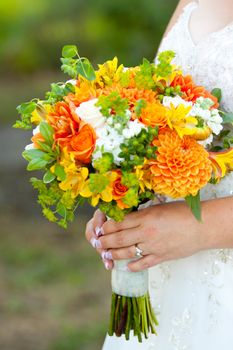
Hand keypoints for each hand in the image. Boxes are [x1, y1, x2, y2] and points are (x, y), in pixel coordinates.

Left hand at [90, 202, 206, 271]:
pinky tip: (127, 267)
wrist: (202, 227)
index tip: (100, 228)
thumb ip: (142, 214)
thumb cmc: (181, 213)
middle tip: (97, 243)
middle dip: (105, 241)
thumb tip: (126, 218)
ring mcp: (153, 246)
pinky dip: (134, 266)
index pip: (119, 223)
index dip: (106, 227)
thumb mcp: (158, 207)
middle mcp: (146, 232)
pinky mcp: (161, 257)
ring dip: (114, 254)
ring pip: (127, 252)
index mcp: (145, 217)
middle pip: (119, 238)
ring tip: (106, 255)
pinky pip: (144, 263)